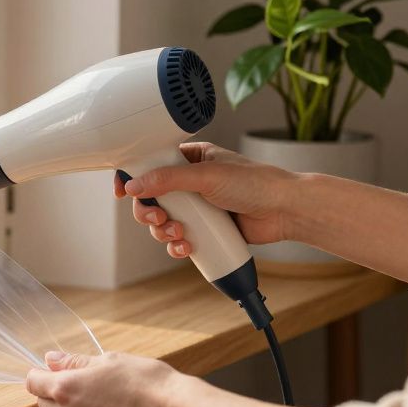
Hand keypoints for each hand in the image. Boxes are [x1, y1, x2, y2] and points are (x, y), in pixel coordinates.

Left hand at [25, 351, 187, 406]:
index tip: (49, 371)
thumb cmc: (147, 383)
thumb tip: (51, 360)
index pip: (32, 382)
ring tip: (110, 402)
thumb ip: (74, 362)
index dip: (40, 374)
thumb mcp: (108, 360)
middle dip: (57, 394)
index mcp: (65, 390)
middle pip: (46, 404)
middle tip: (86, 384)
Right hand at [113, 142, 301, 258]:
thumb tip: (133, 185)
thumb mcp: (206, 176)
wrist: (286, 211)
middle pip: (151, 198)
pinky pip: (179, 239)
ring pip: (162, 222)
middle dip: (149, 213)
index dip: (133, 178)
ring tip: (178, 235)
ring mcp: (197, 207)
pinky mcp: (205, 229)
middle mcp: (190, 182)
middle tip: (157, 219)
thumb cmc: (255, 183)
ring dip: (163, 232)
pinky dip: (177, 246)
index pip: (150, 164)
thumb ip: (167, 179)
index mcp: (190, 159)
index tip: (121, 191)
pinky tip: (186, 247)